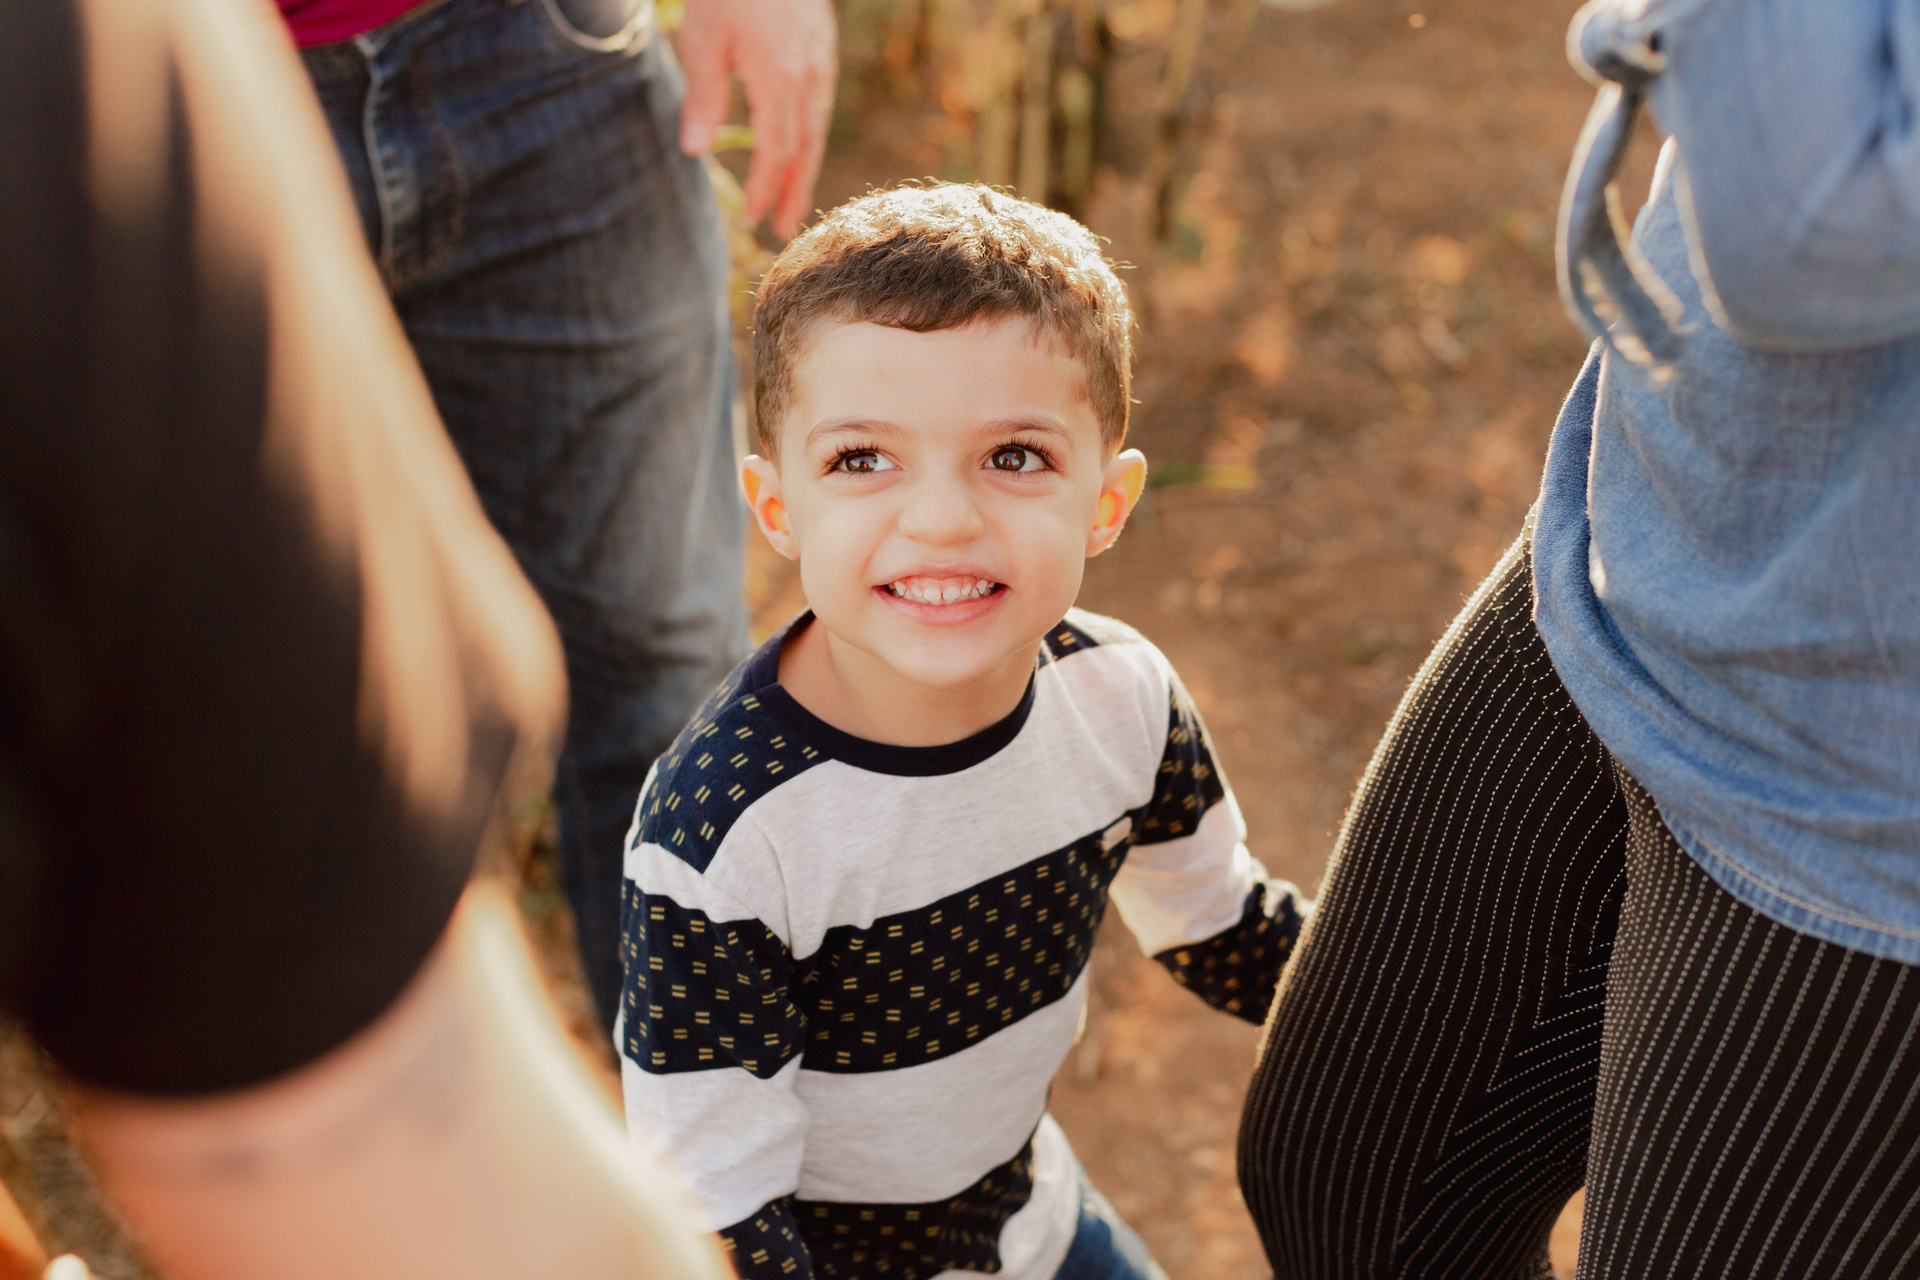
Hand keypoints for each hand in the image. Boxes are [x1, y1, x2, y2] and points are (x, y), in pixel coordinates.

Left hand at [677, 0, 836, 238]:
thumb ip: (703, 96)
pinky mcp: (820, 45)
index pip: (778, 150)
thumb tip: (694, 151)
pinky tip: (798, 145)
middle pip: (806, 147)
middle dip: (795, 190)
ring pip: (817, 125)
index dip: (769, 188)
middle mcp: (808, 74)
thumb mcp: (703, 38)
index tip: (757, 218)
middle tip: (786, 228)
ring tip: (793, 197)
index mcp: (779, 77)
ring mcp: (820, 58)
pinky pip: (819, 103)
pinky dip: (809, 133)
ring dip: (805, 166)